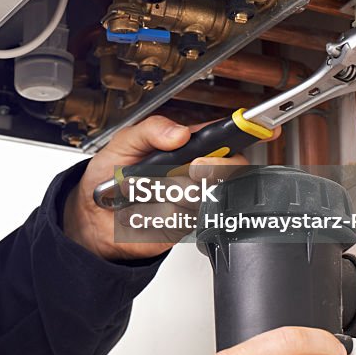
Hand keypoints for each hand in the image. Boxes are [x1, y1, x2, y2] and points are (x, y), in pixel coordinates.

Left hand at [63, 115, 276, 260]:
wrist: (91, 216)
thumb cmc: (108, 176)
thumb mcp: (123, 142)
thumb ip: (150, 130)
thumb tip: (178, 132)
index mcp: (184, 147)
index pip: (222, 138)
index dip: (246, 132)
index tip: (264, 128)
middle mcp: (192, 174)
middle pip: (228, 169)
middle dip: (215, 166)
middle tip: (192, 166)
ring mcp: (190, 201)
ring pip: (205, 195)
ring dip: (176, 191)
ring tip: (149, 189)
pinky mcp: (182, 227)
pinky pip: (186, 219)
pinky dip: (165, 213)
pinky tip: (150, 208)